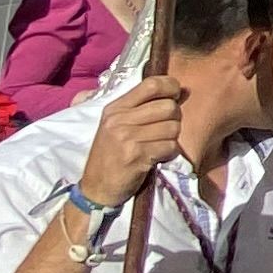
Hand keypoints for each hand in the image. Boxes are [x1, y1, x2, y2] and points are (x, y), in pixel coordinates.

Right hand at [72, 76, 184, 212]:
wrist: (96, 188)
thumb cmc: (111, 155)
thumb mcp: (115, 126)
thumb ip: (139, 108)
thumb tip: (176, 93)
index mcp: (115, 108)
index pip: (151, 84)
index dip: (171, 87)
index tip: (175, 96)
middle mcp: (120, 119)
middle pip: (168, 106)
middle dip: (175, 118)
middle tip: (166, 129)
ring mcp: (127, 137)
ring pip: (173, 128)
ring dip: (172, 139)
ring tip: (159, 145)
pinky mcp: (137, 156)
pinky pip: (170, 147)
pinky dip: (170, 153)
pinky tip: (158, 157)